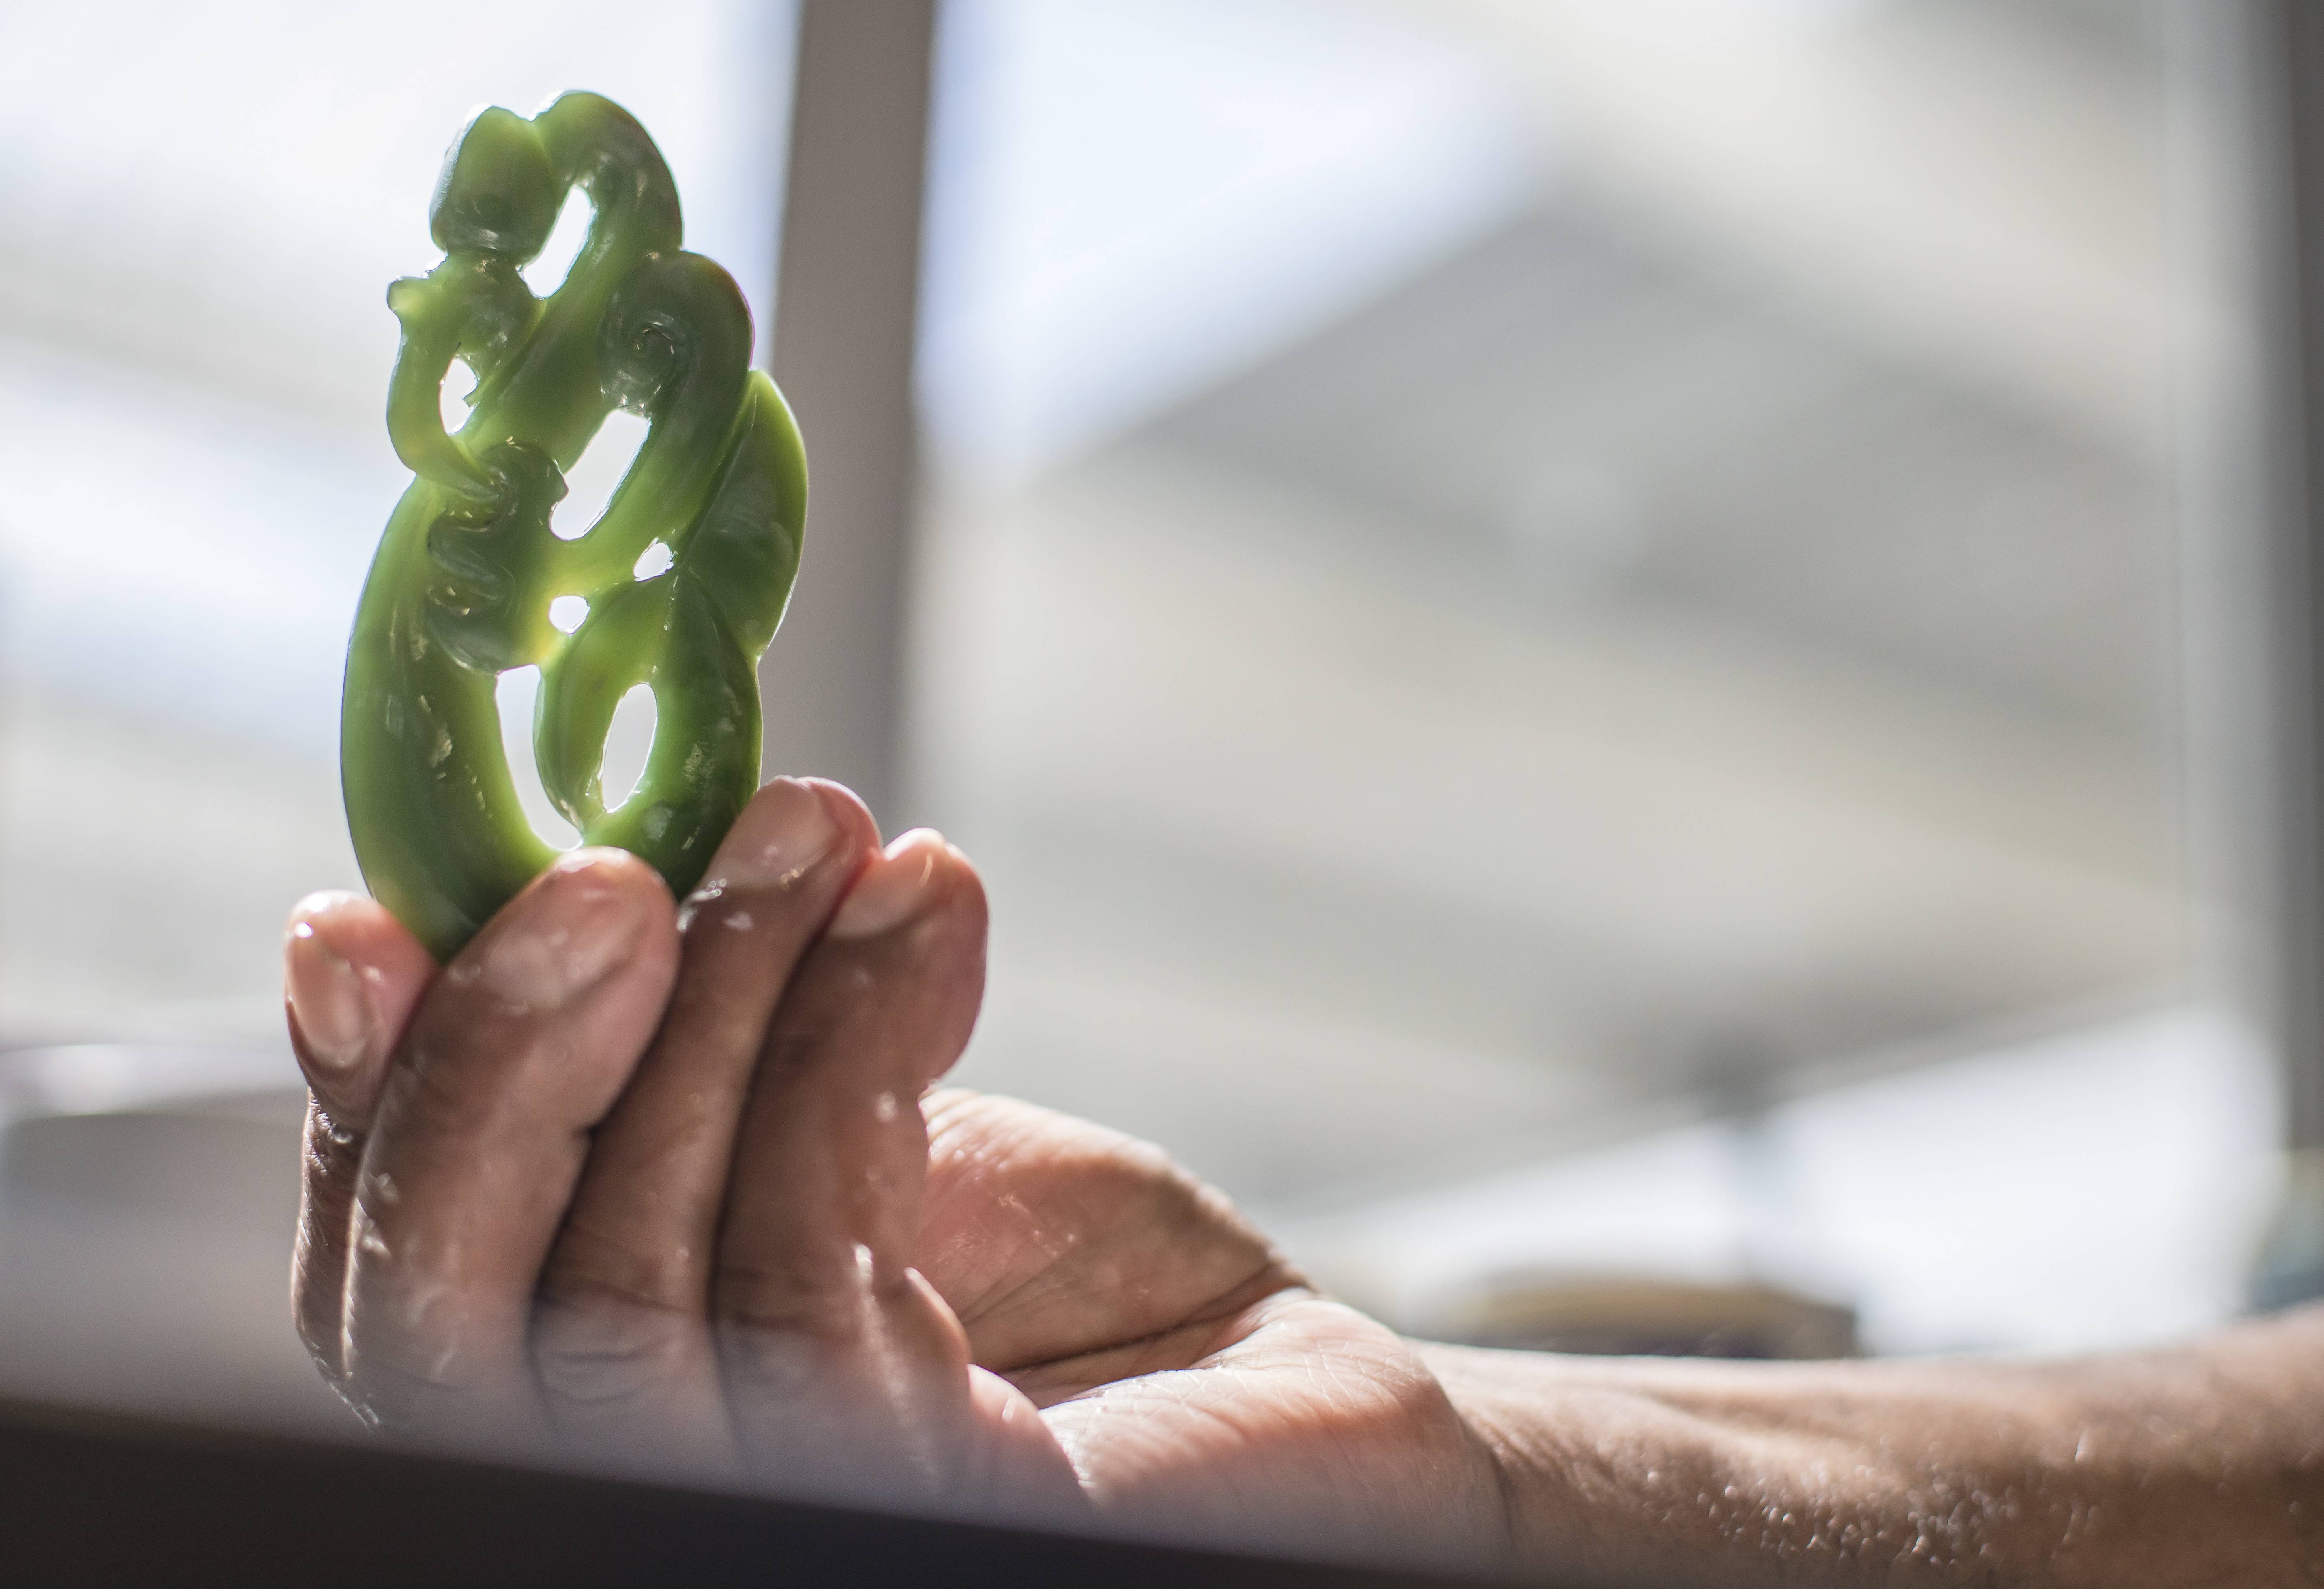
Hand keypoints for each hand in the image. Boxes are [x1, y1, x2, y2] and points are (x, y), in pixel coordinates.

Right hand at [285, 778, 1506, 1567]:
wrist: (1268, 1376)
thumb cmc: (1050, 1275)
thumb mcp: (831, 1123)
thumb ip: (695, 1053)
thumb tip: (564, 876)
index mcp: (586, 1387)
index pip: (402, 1284)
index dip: (372, 1104)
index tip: (367, 914)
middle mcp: (637, 1482)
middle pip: (455, 1329)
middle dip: (511, 1062)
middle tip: (615, 870)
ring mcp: (764, 1520)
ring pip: (624, 1295)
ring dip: (718, 1018)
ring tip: (816, 838)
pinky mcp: (914, 1522)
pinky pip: (809, 1293)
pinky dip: (845, 1068)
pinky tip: (917, 924)